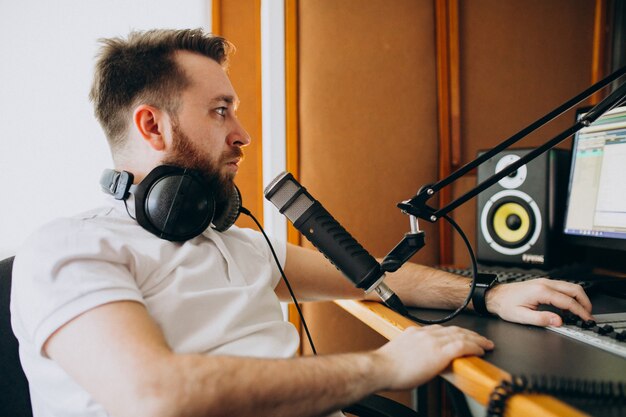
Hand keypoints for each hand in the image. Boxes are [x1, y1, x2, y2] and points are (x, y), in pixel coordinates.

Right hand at [374, 325, 493, 390]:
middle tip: (479, 338)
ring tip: (485, 344)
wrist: (381, 368)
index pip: (439, 329)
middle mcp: (425, 333)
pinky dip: (474, 346)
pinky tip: (481, 350)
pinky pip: (463, 345)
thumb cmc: (385, 367)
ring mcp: (433, 341)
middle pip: (453, 329)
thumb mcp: (399, 353)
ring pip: (461, 335)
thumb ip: (410, 351)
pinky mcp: (440, 351)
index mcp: (414, 332)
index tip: (459, 335)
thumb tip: (416, 360)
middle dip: (468, 333)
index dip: (453, 332)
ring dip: (476, 339)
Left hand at [486, 278, 592, 325]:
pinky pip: (562, 287)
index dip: (580, 311)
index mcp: (540, 291)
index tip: (587, 319)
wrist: (495, 296)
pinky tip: (568, 307)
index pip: (567, 301)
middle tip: (588, 315)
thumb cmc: (505, 305)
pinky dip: (570, 296)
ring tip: (581, 312)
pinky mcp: (542, 284)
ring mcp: (544, 282)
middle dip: (585, 302)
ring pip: (569, 286)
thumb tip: (558, 321)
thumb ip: (541, 319)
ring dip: (578, 298)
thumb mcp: (521, 316)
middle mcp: (544, 284)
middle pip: (574, 289)